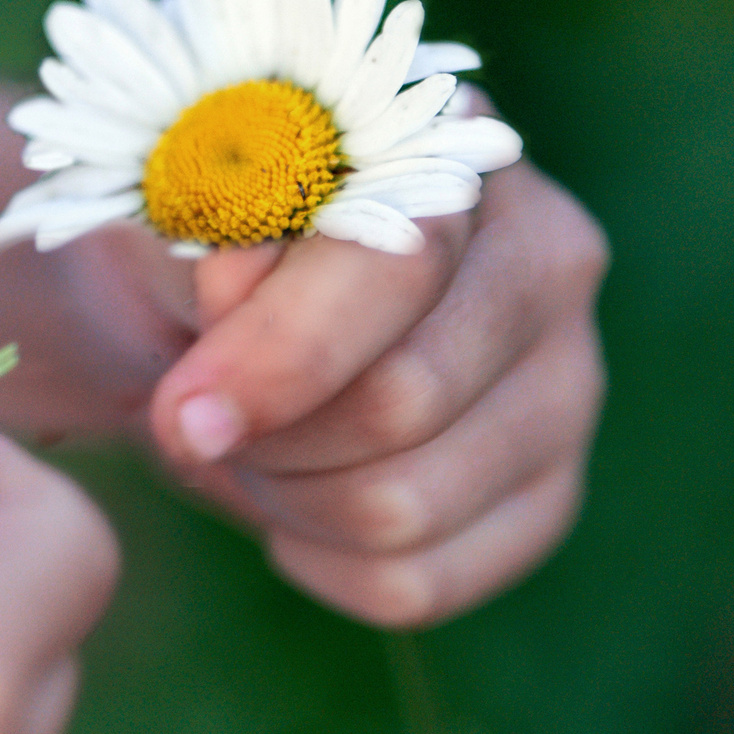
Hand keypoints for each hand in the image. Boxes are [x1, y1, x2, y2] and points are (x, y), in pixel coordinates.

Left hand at [110, 150, 607, 627]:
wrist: (195, 328)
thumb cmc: (178, 248)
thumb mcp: (166, 214)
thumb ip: (208, 233)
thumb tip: (238, 287)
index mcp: (449, 148)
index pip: (395, 269)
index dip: (281, 355)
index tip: (184, 410)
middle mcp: (547, 254)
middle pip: (403, 406)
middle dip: (265, 435)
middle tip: (198, 415)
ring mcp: (567, 381)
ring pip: (405, 510)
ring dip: (284, 497)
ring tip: (252, 444)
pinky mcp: (548, 494)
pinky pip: (417, 584)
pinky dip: (320, 561)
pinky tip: (293, 503)